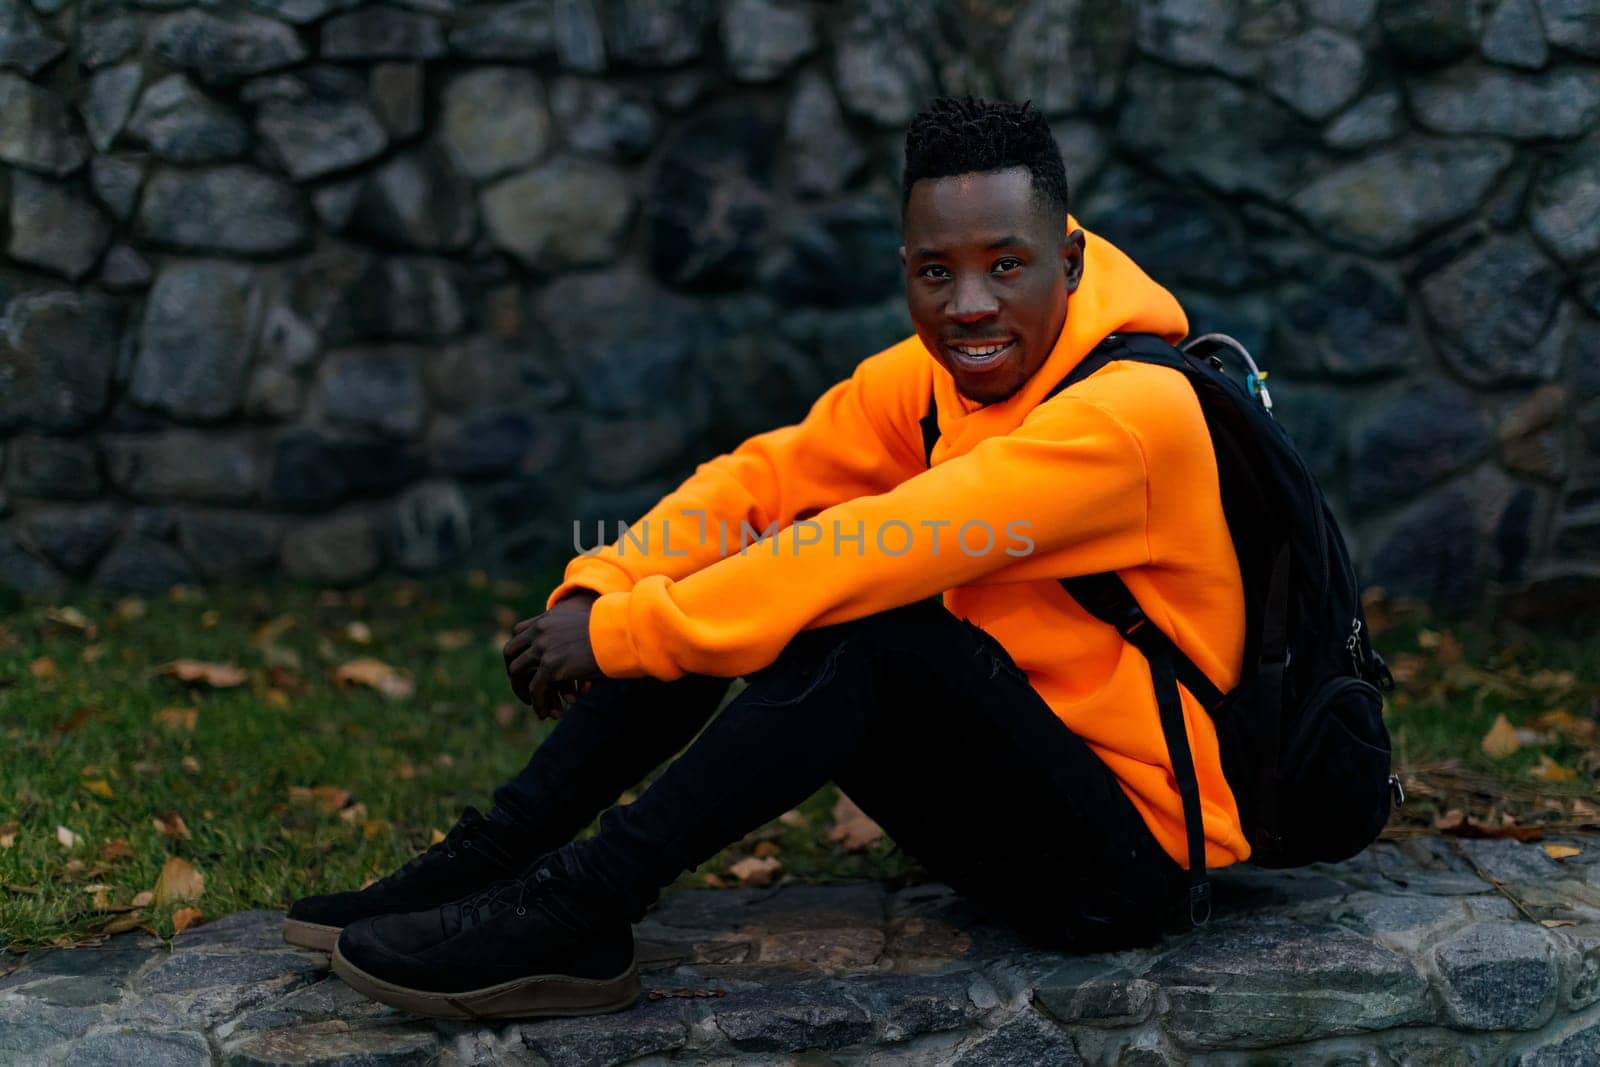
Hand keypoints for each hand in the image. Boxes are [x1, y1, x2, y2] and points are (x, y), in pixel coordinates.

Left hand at [503, 592, 601, 718]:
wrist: (621, 634)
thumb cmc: (613, 633)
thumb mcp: (586, 628)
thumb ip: (571, 636)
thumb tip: (573, 650)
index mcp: (548, 619)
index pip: (518, 632)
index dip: (518, 649)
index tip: (525, 664)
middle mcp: (540, 631)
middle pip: (510, 651)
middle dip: (514, 671)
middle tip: (522, 686)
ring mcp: (543, 647)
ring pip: (518, 672)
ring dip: (523, 690)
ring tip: (532, 703)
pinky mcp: (550, 665)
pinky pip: (535, 688)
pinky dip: (537, 702)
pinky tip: (544, 713)